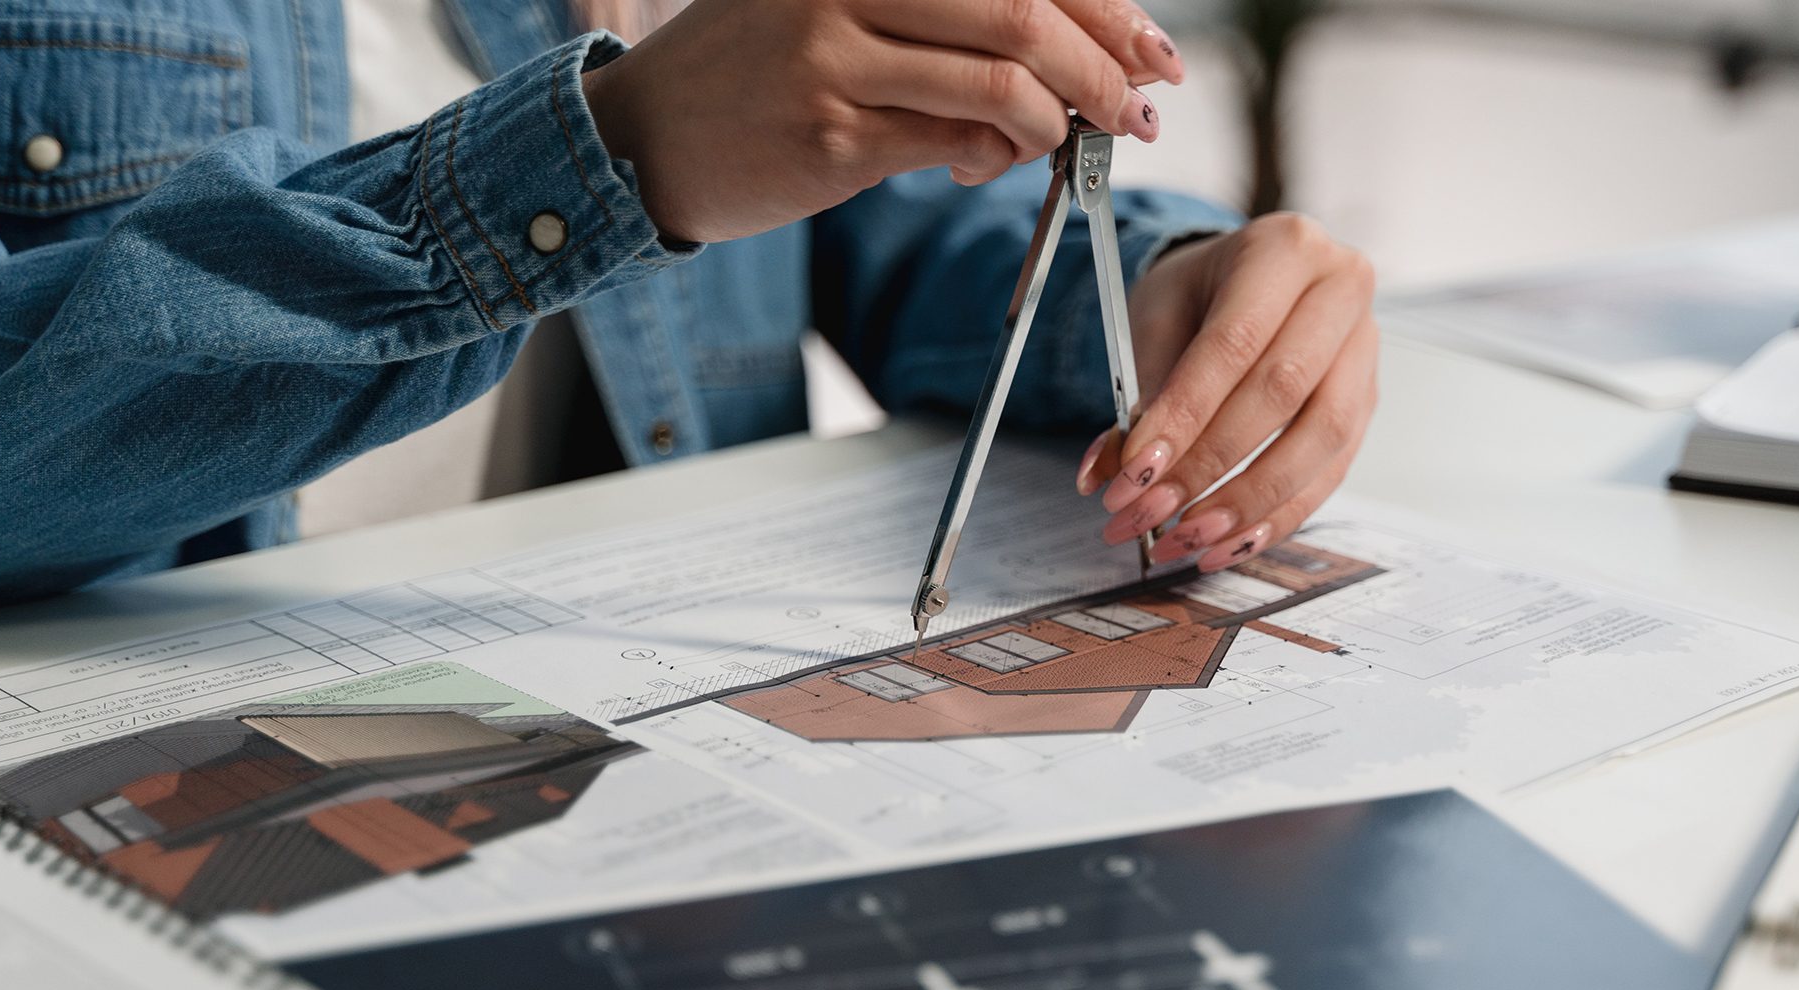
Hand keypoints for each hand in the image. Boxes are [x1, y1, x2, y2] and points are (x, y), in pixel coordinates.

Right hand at [581, 0, 1185, 242]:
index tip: (1153, 52)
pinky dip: (995, 161)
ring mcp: (835, 56)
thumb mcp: (843, 8)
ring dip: (1059, 126)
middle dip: (1106, 71)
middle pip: (1026, 13)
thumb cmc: (760, 70)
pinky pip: (955, 145)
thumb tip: (1078, 47)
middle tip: (1140, 113)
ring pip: (1002, 86)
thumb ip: (949, 17)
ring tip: (1062, 145)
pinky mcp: (829, 135)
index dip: (1107, 8)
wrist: (645, 137)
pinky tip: (984, 165)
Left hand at [1078, 215, 1378, 572]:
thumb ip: (1140, 393)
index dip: (1185, 415)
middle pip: (1283, 393)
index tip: (1136, 471)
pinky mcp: (1366, 401)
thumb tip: (1109, 473)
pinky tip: (1228, 543)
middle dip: (1209, 466)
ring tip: (1186, 539)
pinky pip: (1332, 470)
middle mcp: (1341, 290)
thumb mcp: (1158, 318)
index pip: (1235, 342)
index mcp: (1285, 249)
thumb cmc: (1200, 293)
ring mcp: (1364, 349)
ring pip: (1319, 440)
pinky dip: (1278, 515)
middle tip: (1149, 512)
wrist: (1244, 280)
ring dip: (1248, 503)